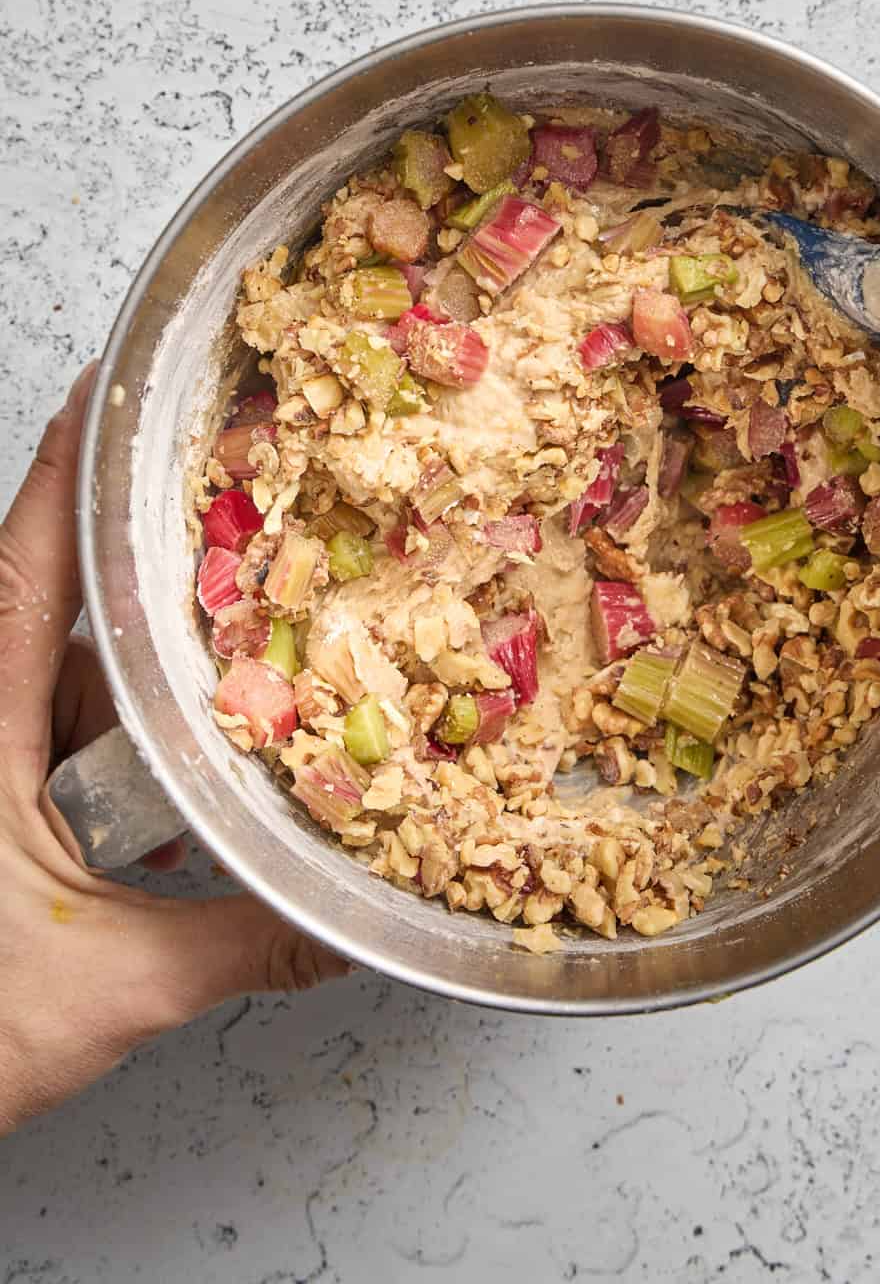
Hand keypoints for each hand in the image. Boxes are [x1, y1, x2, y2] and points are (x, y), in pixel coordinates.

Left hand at [0, 367, 348, 1135]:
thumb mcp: (113, 985)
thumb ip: (243, 945)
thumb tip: (354, 926)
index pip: (25, 563)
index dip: (70, 467)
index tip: (111, 385)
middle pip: (49, 596)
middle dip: (131, 551)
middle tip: (217, 498)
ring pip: (57, 667)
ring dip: (132, 651)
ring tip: (223, 630)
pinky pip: (56, 726)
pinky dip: (114, 721)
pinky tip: (178, 754)